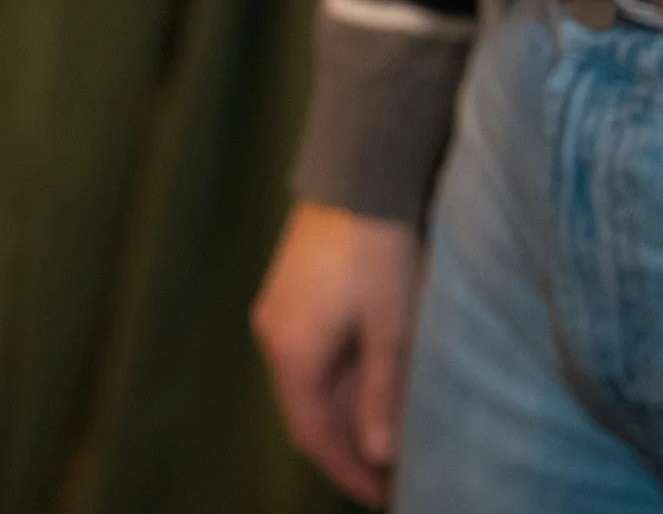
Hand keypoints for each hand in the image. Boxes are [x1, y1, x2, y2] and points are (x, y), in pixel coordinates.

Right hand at [252, 202, 420, 508]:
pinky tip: (367, 390)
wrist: (355, 180)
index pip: (313, 434)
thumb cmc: (378, 254)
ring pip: (306, 385)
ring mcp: (275, 314)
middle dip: (345, 449)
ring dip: (341, 416)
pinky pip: (306, 358)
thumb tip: (379, 453)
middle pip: (305, 412)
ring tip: (385, 440)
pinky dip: (334, 384)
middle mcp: (272, 337)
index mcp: (292, 351)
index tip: (383, 497)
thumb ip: (382, 393)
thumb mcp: (390, 328)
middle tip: (390, 478)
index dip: (347, 471)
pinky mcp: (287, 296)